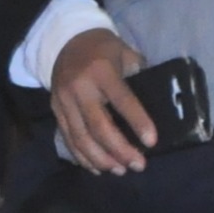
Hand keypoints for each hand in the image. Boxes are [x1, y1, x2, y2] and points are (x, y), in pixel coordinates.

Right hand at [49, 26, 155, 173]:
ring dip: (101, 159)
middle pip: (98, 126)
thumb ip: (139, 75)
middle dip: (120, 150)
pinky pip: (68, 139)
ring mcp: (64, 101)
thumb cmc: (103, 49)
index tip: (151, 142)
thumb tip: (158, 104)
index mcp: (101, 71)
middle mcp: (79, 88)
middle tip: (138, 165)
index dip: (137, 121)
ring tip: (120, 171)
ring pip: (81, 138)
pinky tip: (98, 168)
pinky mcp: (55, 110)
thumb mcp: (125, 53)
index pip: (121, 100)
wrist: (65, 41)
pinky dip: (82, 157)